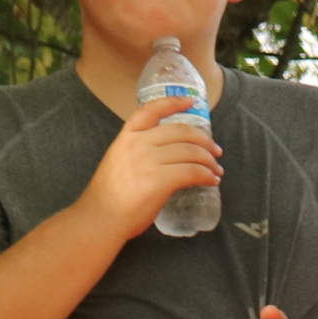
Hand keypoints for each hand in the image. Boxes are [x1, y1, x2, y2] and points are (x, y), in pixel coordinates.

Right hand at [83, 92, 220, 242]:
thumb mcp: (120, 162)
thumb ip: (139, 153)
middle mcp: (138, 144)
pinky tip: (212, 181)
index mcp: (126, 137)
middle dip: (204, 140)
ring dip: (210, 161)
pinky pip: (193, 172)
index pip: (150, 110)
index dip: (173, 102)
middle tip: (216, 151)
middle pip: (181, 132)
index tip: (191, 101)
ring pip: (191, 152)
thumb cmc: (110, 195)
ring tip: (216, 170)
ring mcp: (149, 161)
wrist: (101, 217)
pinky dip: (207, 175)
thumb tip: (167, 155)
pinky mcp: (160, 180)